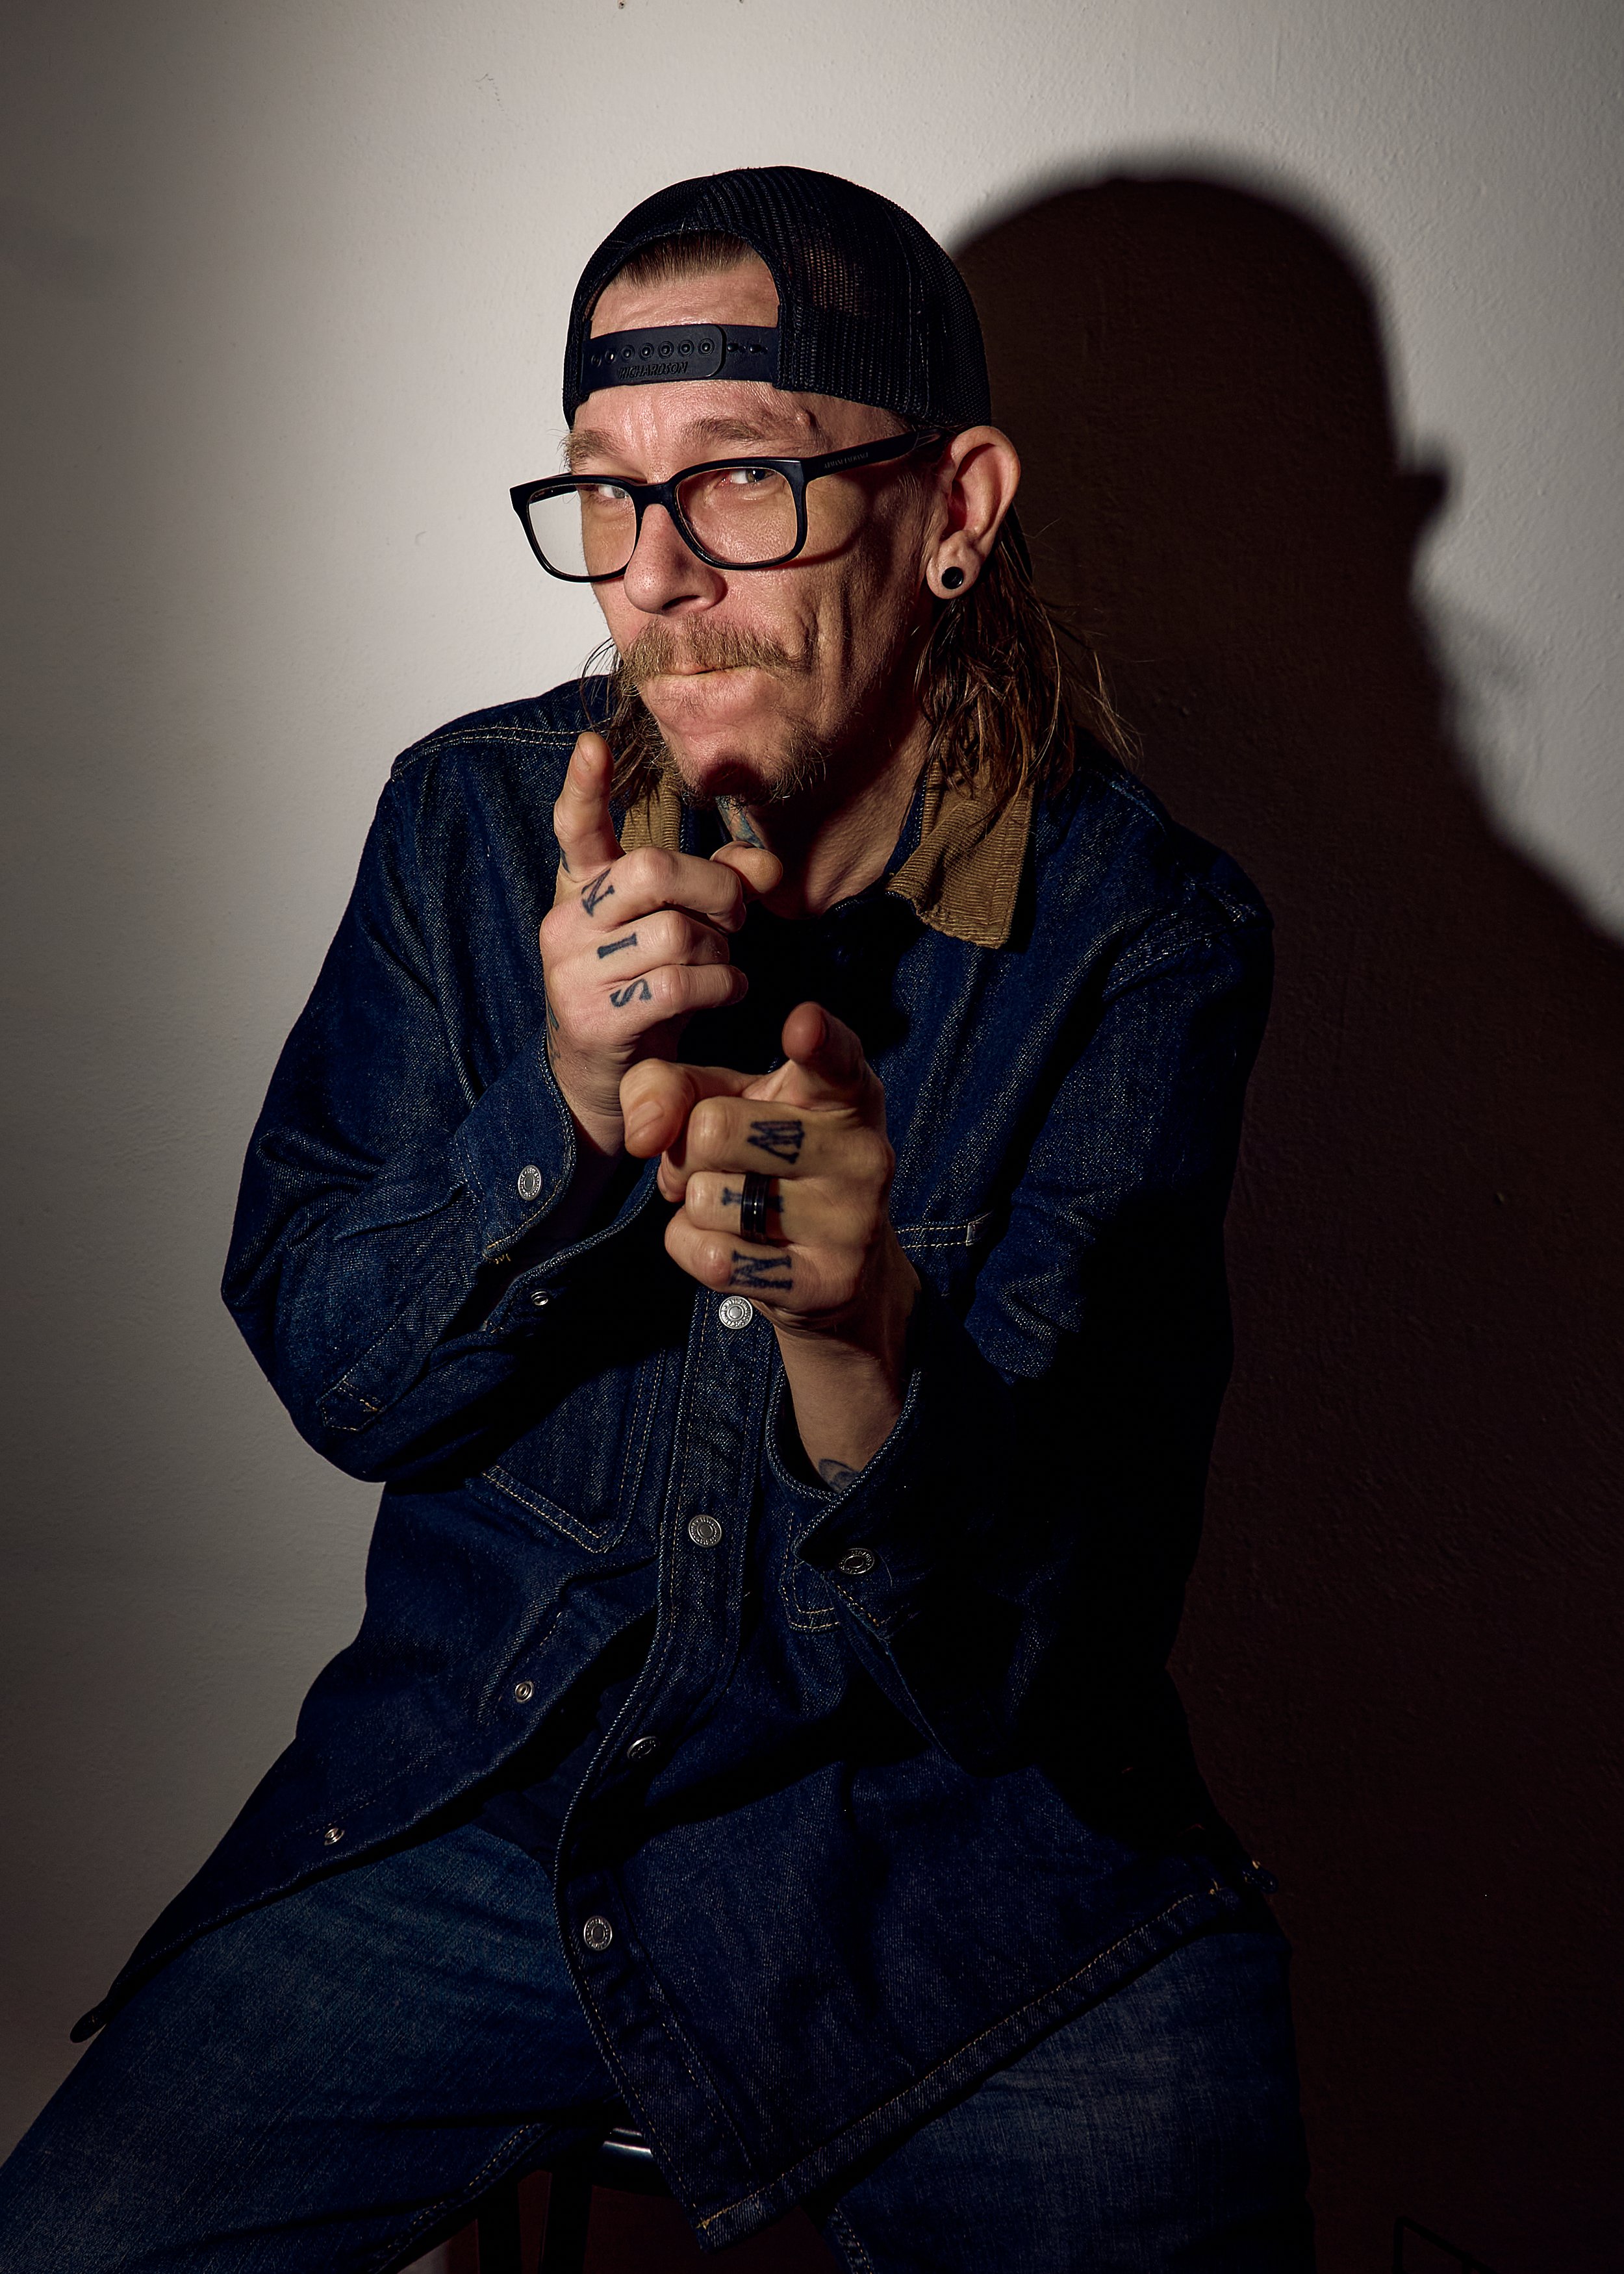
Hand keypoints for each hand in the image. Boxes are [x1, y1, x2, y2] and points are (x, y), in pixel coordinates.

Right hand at [540, 733, 780, 1155]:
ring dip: (720, 952)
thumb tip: (770, 862)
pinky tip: (726, 992)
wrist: (608, 1076)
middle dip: (714, 889)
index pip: (574, 829)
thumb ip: (721, 886)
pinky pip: (677, 984)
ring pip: (674, 932)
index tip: (594, 745)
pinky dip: (719, 987)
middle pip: (651, 871)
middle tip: (738, 916)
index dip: (583, 787)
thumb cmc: (646, 985)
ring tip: (724, 969)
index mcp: (581, 889)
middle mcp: (566, 923)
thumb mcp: (680, 927)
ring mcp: (572, 972)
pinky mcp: (593, 1018)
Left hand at [621, 1003, 919, 1479]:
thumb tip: (643, 1135)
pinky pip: (714, 1259)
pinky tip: (730, 1247)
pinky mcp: (830, 1281)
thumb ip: (667, 1087)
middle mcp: (862, 1150)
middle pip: (713, 1128)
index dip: (818, 1039)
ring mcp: (852, 1219)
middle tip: (712, 1165)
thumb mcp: (721, 1105)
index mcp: (844, 1094)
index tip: (803, 1025)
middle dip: (686, 1151)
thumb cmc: (766, 1164)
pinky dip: (693, 1249)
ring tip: (731, 1207)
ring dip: (693, 1205)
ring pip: (705, 1198)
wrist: (831, 1273)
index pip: (835, 1058)